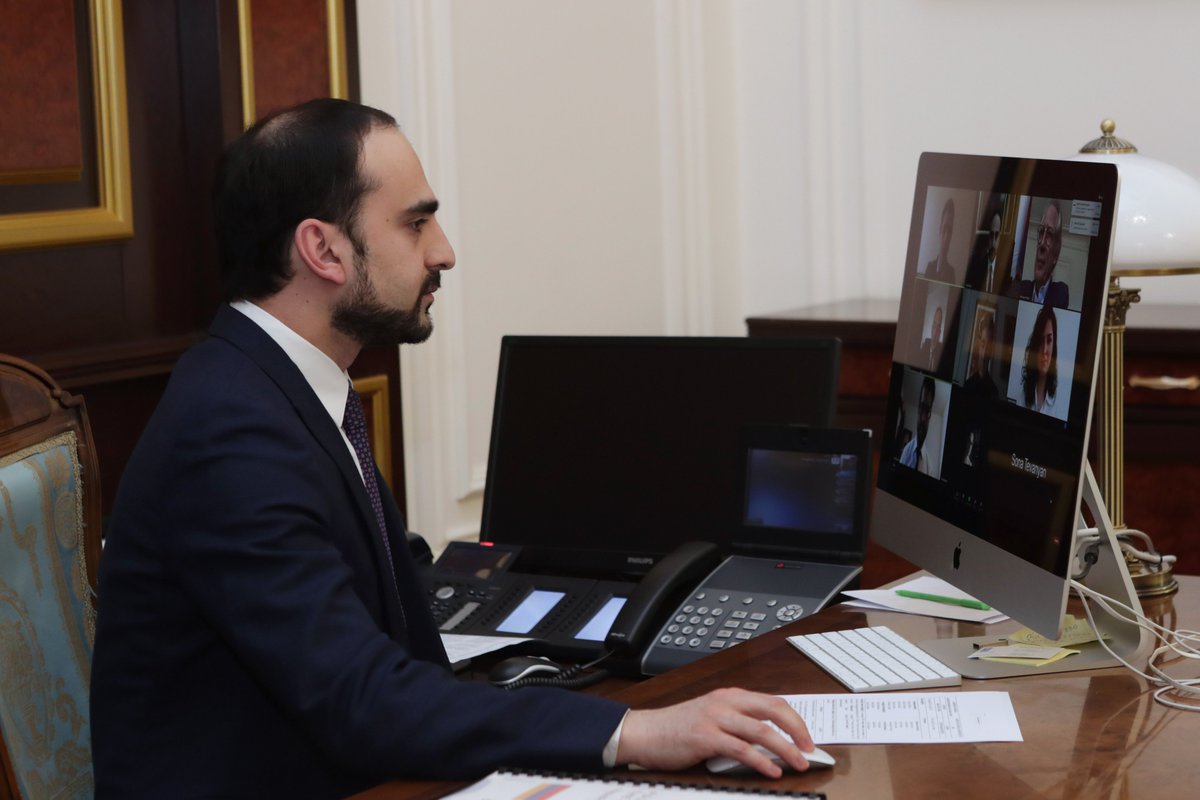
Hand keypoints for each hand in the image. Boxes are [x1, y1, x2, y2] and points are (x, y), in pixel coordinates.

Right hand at [615, 687, 813, 777]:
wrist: (645, 732)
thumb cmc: (677, 728)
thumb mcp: (712, 717)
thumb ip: (738, 723)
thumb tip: (771, 740)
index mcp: (730, 696)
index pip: (772, 701)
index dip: (795, 718)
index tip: (807, 736)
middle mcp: (725, 702)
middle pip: (773, 710)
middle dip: (797, 729)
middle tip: (810, 748)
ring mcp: (715, 718)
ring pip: (761, 731)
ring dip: (785, 748)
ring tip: (798, 763)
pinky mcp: (705, 738)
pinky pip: (741, 749)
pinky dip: (761, 761)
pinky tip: (772, 770)